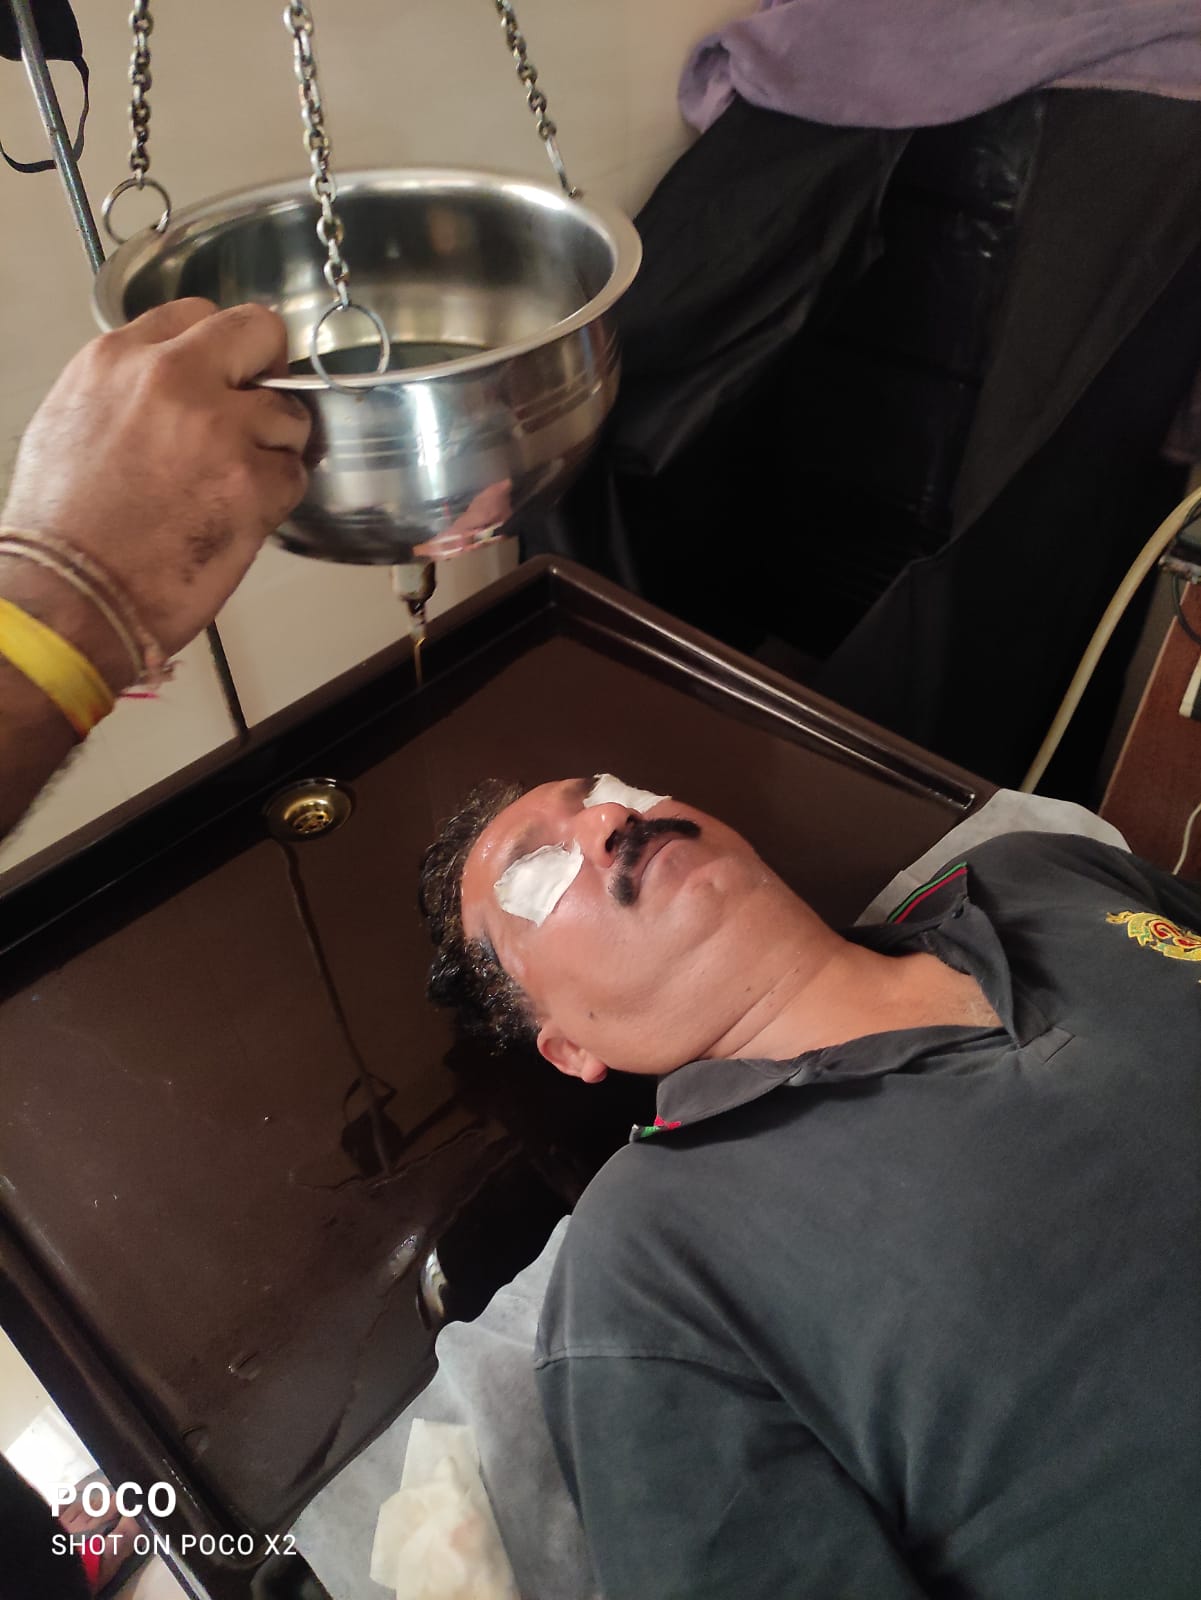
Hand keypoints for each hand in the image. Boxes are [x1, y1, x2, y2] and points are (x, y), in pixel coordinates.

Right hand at [1, 299, 311, 656]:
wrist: (71, 591)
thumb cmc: (62, 525)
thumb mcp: (70, 421)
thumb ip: (128, 387)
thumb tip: (174, 385)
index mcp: (118, 358)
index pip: (196, 314)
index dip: (222, 348)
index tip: (228, 375)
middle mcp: (171, 377)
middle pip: (259, 333)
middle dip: (268, 369)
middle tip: (260, 411)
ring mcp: (218, 428)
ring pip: (288, 413)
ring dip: (275, 447)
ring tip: (235, 484)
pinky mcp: (252, 483)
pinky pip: (294, 474)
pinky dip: (278, 497)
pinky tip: (241, 516)